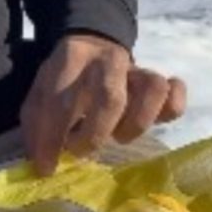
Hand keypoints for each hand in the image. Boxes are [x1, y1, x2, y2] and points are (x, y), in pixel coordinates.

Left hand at [20, 34, 186, 175]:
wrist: (92, 45)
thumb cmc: (64, 80)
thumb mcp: (40, 92)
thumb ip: (37, 124)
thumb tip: (41, 164)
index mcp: (72, 57)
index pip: (61, 102)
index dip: (52, 139)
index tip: (47, 166)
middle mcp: (109, 60)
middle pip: (111, 98)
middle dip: (94, 135)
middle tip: (80, 151)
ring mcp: (138, 69)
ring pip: (153, 90)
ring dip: (135, 123)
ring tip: (118, 136)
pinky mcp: (159, 81)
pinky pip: (175, 92)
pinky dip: (170, 109)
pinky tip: (153, 122)